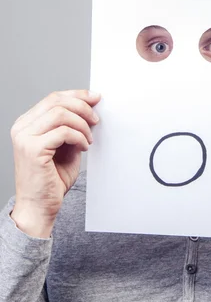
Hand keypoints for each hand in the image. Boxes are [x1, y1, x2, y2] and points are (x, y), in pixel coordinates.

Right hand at [10, 89, 100, 236]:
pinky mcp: (33, 149)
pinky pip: (64, 132)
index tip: (95, 98)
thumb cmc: (51, 179)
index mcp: (27, 123)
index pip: (53, 98)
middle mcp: (22, 127)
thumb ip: (72, 127)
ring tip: (89, 139)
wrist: (39, 207)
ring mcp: (25, 138)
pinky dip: (79, 137)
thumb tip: (90, 108)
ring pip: (61, 114)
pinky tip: (84, 148)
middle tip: (96, 120)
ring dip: (82, 124)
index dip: (77, 95)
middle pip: (57, 101)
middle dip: (82, 107)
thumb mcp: (65, 146)